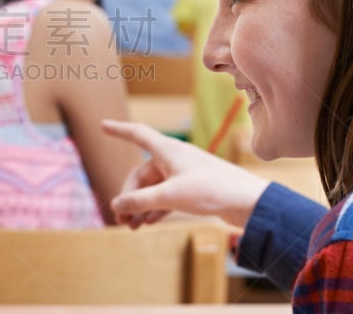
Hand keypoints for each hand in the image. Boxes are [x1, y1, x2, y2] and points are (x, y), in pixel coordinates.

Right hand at [102, 119, 269, 229]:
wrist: (249, 203)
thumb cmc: (211, 190)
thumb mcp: (170, 196)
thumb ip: (140, 201)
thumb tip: (116, 204)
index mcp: (168, 150)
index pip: (137, 135)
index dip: (119, 130)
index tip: (102, 125)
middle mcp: (174, 159)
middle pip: (141, 174)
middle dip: (129, 196)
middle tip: (122, 220)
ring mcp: (184, 174)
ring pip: (153, 188)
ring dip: (141, 206)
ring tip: (133, 227)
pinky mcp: (193, 189)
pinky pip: (166, 196)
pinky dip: (155, 208)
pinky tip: (148, 223)